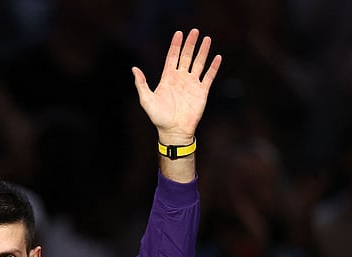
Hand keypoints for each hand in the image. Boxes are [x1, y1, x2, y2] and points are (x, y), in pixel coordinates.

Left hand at [132, 29, 221, 144]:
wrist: (174, 131)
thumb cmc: (159, 117)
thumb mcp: (146, 100)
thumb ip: (141, 84)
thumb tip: (134, 69)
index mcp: (168, 78)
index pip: (172, 57)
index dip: (175, 45)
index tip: (179, 33)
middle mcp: (180, 78)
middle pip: (186, 56)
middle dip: (190, 44)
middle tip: (195, 31)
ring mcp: (191, 84)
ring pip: (199, 63)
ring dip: (203, 51)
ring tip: (207, 39)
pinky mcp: (201, 92)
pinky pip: (208, 77)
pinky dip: (213, 67)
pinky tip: (217, 57)